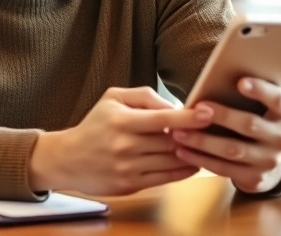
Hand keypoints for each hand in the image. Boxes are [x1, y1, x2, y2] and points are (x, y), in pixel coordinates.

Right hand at [29, 87, 211, 195]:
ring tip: (204, 145)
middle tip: (212, 129)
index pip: (162, 119)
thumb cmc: (94, 125)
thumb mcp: (112, 98)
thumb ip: (144, 96)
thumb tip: (174, 105)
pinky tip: (192, 162)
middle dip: (194, 136)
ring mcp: (128, 168)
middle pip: (171, 142)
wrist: (68, 159)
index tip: (208, 113)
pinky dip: (183, 171)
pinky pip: (166, 179)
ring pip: (172, 161)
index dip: (188, 117)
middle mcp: (125, 145)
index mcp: (122, 120)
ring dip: (192, 154)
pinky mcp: (131, 185)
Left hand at [170, 78, 280, 194]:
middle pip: (250, 125)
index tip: (240, 81)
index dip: (260, 90)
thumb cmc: (258, 122)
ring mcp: (270, 161)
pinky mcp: (255, 178)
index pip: (278, 99)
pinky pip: (224, 168)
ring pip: (233, 150)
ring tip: (178, 133)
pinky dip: (200, 159)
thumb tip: (213, 79)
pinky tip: (182, 151)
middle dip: (222, 116)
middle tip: (197, 109)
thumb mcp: (262, 108)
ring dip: (202, 141)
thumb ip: (247, 96)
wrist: (272, 163)